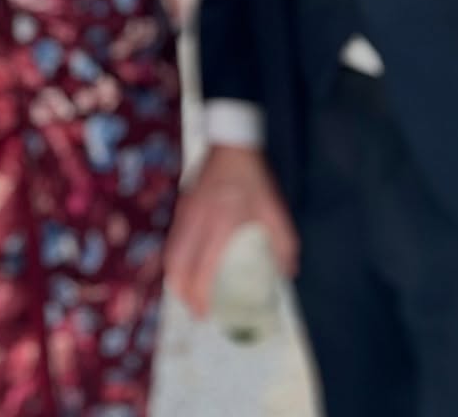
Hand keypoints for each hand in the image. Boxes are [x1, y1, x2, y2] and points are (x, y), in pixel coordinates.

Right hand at [165, 146, 297, 318]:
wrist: (231, 144)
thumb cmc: (254, 179)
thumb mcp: (274, 210)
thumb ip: (283, 243)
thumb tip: (287, 274)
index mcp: (222, 225)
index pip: (202, 269)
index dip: (200, 296)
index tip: (205, 313)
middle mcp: (198, 221)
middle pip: (177, 266)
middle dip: (182, 293)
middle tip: (194, 309)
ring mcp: (185, 212)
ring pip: (170, 253)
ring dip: (175, 278)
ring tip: (187, 292)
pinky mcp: (181, 204)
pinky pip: (172, 239)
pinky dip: (175, 259)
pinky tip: (186, 266)